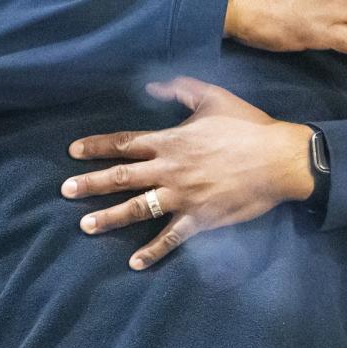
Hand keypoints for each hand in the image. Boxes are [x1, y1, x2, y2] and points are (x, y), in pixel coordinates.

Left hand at [61, 77, 313, 270]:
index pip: (124, 143)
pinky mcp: (200, 218)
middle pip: (122, 177)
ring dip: (110, 218)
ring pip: (138, 208)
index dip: (96, 147)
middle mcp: (170, 169)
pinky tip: (134, 262)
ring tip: (85, 226)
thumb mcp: (213, 98)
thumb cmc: (248, 126)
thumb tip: (153, 84)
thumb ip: (181, 90)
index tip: (73, 152)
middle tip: (65, 191)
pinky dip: (153, 251)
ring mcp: (183, 196)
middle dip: (91, 184)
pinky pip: (171, 238)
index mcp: (170, 140)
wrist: (280, 158)